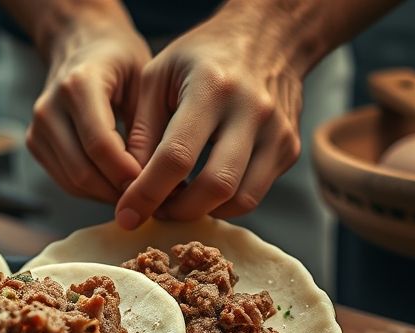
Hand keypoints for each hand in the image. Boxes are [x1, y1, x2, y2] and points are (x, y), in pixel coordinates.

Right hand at [27, 14, 150, 202]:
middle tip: (150, 196)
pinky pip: (65, 180)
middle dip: (118, 190)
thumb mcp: (144, 81)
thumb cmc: (120, 61)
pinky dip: (92, 190)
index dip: (126, 173)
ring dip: (106, 195)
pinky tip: (116, 184)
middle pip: (82, 170)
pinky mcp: (35, 143)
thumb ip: (146, 128)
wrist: (83, 45)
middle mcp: (49, 107)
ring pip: (72, 182)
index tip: (154, 184)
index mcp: (77, 85)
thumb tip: (151, 180)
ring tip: (137, 191)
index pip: (99, 144)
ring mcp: (37, 128)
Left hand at [115, 4, 305, 227]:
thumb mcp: (157, 77)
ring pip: (241, 199)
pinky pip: (255, 193)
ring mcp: (277, 132)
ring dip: (203, 212)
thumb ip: (141, 132)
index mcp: (212, 87)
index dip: (148, 193)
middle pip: (216, 186)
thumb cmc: (202, 56)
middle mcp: (251, 110)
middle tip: (155, 210)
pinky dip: (225, 203)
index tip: (126, 214)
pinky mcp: (289, 149)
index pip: (177, 156)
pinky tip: (204, 189)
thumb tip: (130, 186)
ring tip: (179, 201)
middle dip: (178, 211)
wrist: (268, 36)